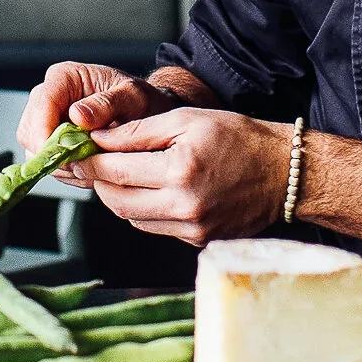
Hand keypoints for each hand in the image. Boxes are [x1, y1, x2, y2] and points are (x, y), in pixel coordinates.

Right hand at [16, 61, 176, 154]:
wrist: (146, 115)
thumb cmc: (140, 100)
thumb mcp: (134, 97)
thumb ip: (108, 104)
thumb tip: (78, 115)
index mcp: (66, 77)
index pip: (42, 103)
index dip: (45, 132)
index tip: (62, 154)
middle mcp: (50, 97)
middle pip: (30, 130)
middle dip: (55, 153)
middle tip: (86, 163)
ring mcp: (47, 120)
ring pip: (35, 151)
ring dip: (62, 165)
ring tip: (94, 164)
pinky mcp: (50, 141)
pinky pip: (46, 162)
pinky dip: (67, 172)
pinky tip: (90, 167)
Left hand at [62, 108, 291, 244]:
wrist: (283, 173)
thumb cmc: (239, 137)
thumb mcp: (188, 119)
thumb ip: (138, 131)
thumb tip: (97, 139)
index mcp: (179, 171)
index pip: (113, 171)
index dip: (89, 160)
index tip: (78, 150)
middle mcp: (183, 206)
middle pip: (115, 199)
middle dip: (100, 180)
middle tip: (97, 160)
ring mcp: (191, 229)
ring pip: (131, 217)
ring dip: (120, 195)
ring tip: (126, 173)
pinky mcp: (197, 242)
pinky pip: (154, 227)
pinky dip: (145, 209)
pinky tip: (154, 190)